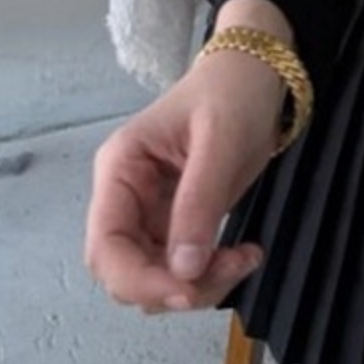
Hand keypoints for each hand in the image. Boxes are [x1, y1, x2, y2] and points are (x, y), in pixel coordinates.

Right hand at [85, 16, 289, 313]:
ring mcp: (148, 212)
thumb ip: (198, 203)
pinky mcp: (175, 222)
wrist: (257, 72)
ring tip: (244, 257)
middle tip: (229, 270)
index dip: (139, 280)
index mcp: (120, 168)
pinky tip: (243, 255)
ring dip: (196, 285)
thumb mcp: (220, 141)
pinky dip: (209, 275)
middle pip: (125, 272)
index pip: (105, 246)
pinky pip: (180, 268)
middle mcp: (124, 196)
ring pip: (154, 278)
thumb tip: (183, 272)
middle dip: (173, 287)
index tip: (188, 290)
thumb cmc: (233, 91)